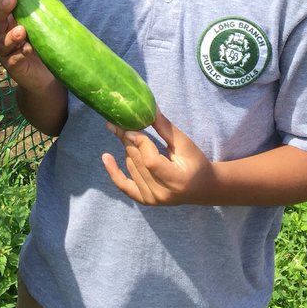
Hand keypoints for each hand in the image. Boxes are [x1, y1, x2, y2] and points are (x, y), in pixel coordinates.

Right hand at [0, 0, 56, 92]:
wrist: (46, 74)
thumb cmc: (41, 45)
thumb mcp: (40, 24)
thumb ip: (37, 11)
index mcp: (9, 20)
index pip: (3, 0)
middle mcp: (2, 34)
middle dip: (2, 8)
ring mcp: (5, 51)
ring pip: (2, 41)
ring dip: (11, 35)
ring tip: (21, 30)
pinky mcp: (11, 66)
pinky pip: (13, 59)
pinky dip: (20, 53)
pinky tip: (28, 50)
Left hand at [101, 111, 217, 205]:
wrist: (201, 187)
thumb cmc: (195, 162)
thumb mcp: (184, 143)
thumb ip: (164, 128)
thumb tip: (147, 107)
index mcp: (176, 180)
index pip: (150, 161)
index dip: (140, 142)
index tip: (132, 125)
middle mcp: (162, 193)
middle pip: (137, 162)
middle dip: (128, 139)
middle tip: (119, 121)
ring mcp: (152, 199)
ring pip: (131, 166)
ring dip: (128, 149)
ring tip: (128, 134)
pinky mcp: (144, 200)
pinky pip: (123, 185)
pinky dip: (113, 171)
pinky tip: (106, 156)